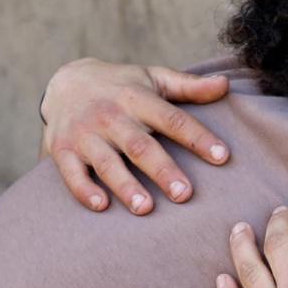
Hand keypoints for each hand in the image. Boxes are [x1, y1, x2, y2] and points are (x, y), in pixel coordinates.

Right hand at [41, 58, 231, 213]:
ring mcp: (85, 134)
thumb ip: (189, 86)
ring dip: (125, 186)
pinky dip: (84, 189)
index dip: (197, 137)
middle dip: (162, 170)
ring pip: (106, 162)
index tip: (222, 156)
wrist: (64, 82)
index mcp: (137, 98)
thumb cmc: (121, 86)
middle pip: (139, 145)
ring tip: (145, 208)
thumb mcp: (153, 78)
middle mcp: (110, 116)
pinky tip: (101, 206)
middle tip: (184, 194)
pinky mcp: (62, 150)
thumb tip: (225, 85)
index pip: (172, 119)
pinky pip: (71, 173)